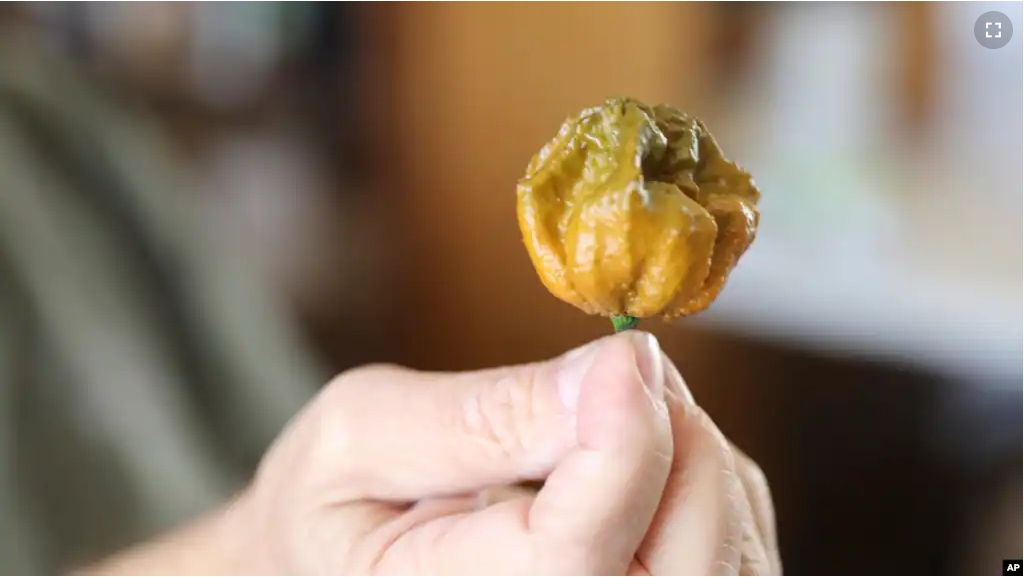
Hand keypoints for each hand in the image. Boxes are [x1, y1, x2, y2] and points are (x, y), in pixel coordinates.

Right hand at [226, 331, 778, 574]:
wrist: (340, 559)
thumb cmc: (336, 500)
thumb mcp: (363, 435)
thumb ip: (479, 416)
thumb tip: (610, 373)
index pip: (574, 558)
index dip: (621, 446)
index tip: (624, 352)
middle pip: (686, 563)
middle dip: (676, 438)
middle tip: (621, 368)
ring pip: (727, 556)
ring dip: (698, 456)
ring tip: (615, 412)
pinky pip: (736, 552)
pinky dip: (713, 483)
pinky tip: (642, 456)